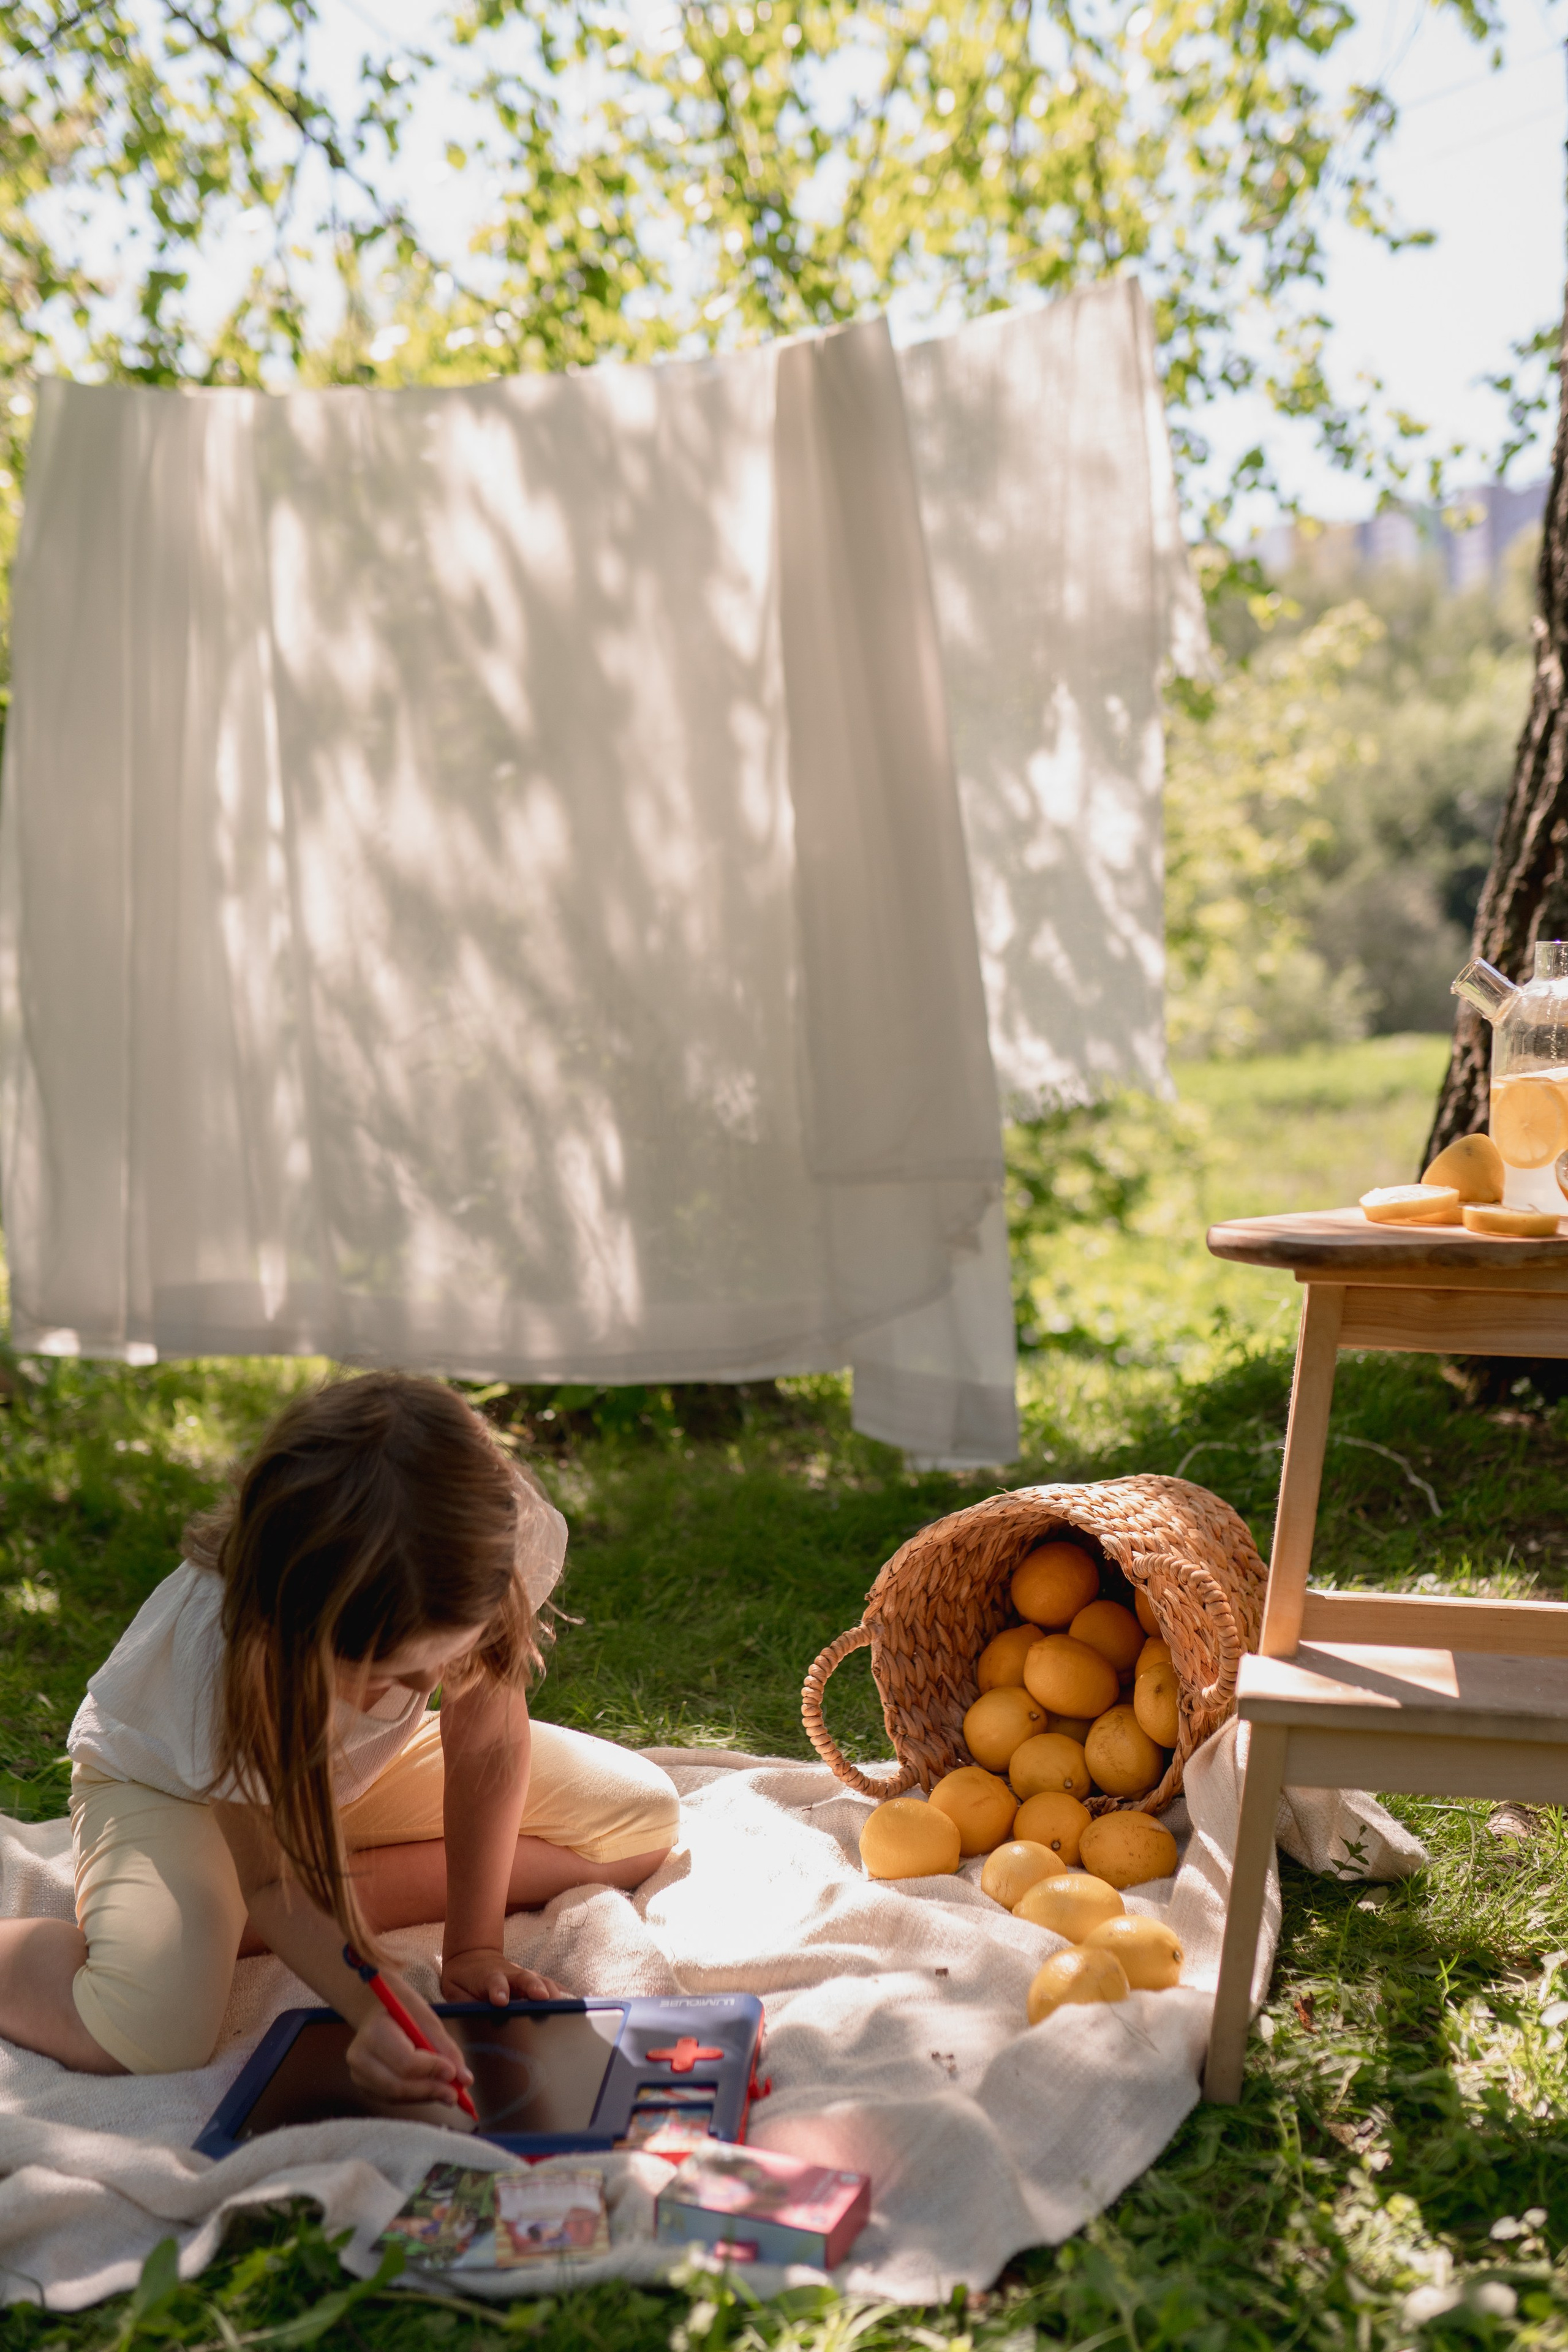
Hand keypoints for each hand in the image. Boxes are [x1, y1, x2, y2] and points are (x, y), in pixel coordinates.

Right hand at [346, 1982, 476, 2127]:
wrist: (376, 2010)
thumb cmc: (404, 2010)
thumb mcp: (427, 2017)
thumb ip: (446, 2048)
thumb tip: (466, 2080)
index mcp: (374, 2031)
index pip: (405, 2061)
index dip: (432, 2070)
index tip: (454, 2072)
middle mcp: (359, 2056)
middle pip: (398, 2086)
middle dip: (430, 2090)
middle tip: (456, 2094)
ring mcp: (358, 2074)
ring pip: (396, 2096)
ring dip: (425, 2095)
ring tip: (448, 2092)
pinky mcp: (364, 2085)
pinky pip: (393, 2098)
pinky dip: (415, 2095)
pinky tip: (430, 2088)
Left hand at [441, 1946, 566, 2005]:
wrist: (471, 1957)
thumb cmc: (463, 1981)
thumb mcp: (454, 1992)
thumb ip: (465, 2005)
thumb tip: (474, 2020)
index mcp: (487, 1978)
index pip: (493, 1982)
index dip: (498, 1990)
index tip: (500, 2001)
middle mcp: (509, 1974)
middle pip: (523, 1978)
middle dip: (533, 1987)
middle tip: (542, 1998)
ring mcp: (522, 1975)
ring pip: (540, 1980)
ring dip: (551, 1991)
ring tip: (563, 2003)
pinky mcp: (532, 1979)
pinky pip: (550, 1985)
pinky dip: (562, 1993)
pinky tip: (576, 2002)